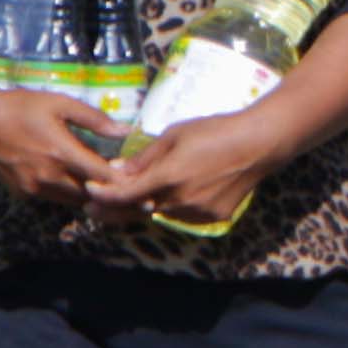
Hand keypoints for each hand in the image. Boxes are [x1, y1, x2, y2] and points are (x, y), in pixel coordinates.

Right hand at [0, 82, 118, 206]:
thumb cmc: (21, 107)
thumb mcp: (60, 103)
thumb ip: (94, 119)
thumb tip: (124, 131)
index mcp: (62, 153)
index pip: (103, 177)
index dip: (124, 184)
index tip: (143, 189)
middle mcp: (50, 176)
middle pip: (90, 194)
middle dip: (109, 194)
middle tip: (129, 192)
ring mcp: (34, 188)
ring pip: (72, 200)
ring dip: (89, 195)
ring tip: (107, 189)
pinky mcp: (23, 193)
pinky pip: (53, 198)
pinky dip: (67, 193)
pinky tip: (75, 183)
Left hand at [82, 108, 279, 230]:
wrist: (258, 144)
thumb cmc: (215, 131)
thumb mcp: (174, 135)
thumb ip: (145, 157)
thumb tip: (117, 170)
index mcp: (168, 176)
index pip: (125, 195)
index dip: (103, 196)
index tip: (88, 193)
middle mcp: (180, 200)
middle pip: (139, 210)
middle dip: (115, 210)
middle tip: (94, 211)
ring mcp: (197, 212)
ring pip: (161, 213)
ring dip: (146, 207)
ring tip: (133, 199)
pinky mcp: (212, 217)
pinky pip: (183, 215)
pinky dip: (172, 207)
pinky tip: (171, 195)